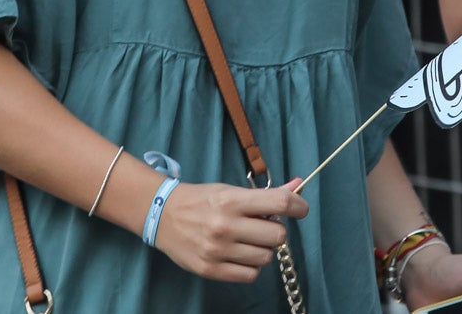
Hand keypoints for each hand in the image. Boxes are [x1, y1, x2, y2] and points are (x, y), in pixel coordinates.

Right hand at [152, 179, 306, 283]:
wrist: (162, 215)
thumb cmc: (201, 200)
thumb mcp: (231, 190)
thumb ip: (265, 194)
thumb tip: (298, 186)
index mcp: (232, 200)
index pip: (280, 203)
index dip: (298, 206)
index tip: (300, 209)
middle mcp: (226, 226)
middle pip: (277, 236)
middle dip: (275, 230)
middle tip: (263, 226)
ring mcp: (218, 250)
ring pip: (265, 257)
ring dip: (262, 249)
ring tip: (247, 240)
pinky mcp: (211, 270)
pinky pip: (250, 275)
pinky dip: (250, 266)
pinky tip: (240, 254)